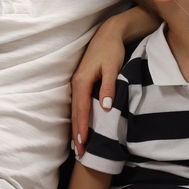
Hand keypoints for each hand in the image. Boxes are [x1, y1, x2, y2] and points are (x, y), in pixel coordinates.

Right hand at [69, 18, 135, 155]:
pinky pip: (78, 104)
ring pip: (75, 110)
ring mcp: (77, 83)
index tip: (83, 144)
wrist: (109, 34)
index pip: (82, 110)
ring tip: (79, 145)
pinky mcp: (81, 82)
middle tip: (80, 153)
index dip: (82, 128)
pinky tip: (81, 126)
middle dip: (77, 134)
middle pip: (75, 113)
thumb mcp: (113, 68)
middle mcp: (76, 83)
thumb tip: (106, 108)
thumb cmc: (112, 50)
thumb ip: (110, 87)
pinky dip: (79, 117)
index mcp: (82, 81)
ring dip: (76, 127)